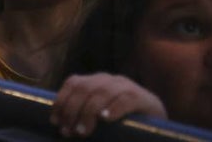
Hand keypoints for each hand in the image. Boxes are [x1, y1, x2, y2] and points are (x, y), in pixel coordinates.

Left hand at [51, 73, 166, 136]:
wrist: (155, 120)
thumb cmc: (122, 120)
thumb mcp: (98, 114)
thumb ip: (82, 113)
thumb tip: (59, 125)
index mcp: (95, 81)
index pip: (73, 83)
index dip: (62, 101)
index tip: (55, 122)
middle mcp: (108, 79)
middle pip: (84, 88)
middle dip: (72, 111)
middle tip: (68, 132)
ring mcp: (126, 86)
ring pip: (102, 93)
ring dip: (89, 113)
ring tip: (82, 131)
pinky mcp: (142, 98)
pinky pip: (126, 99)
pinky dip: (114, 108)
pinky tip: (106, 119)